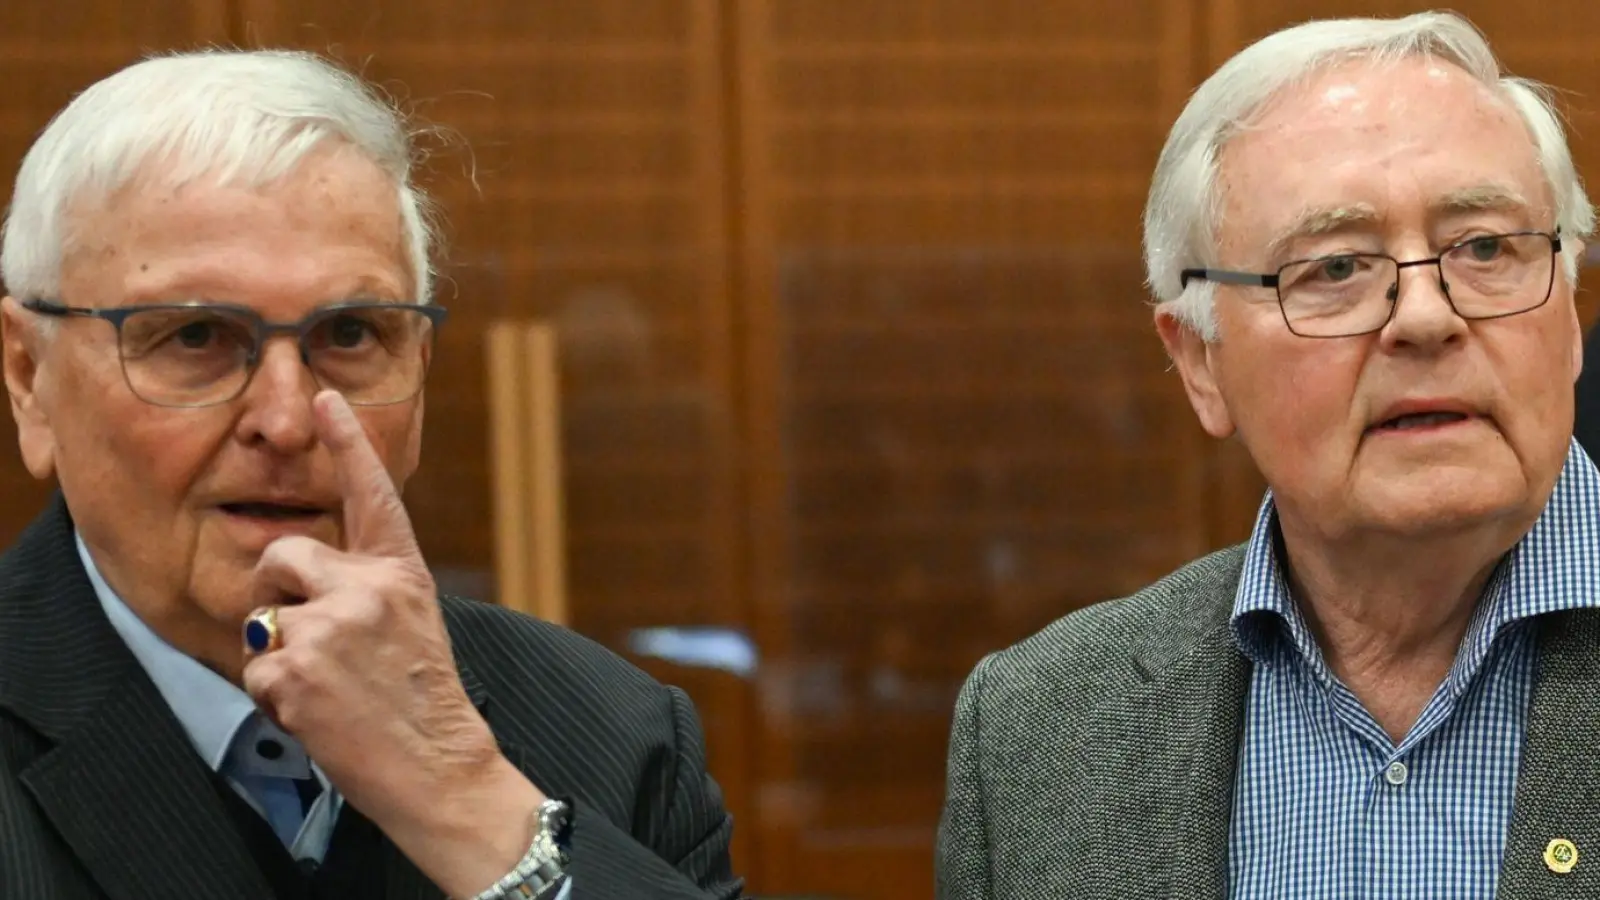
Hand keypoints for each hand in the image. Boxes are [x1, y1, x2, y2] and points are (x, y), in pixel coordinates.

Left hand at [241, 390, 543, 895]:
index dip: (348, 442)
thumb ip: (366, 590)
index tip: (326, 397)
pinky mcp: (295, 664)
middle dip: (277, 589)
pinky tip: (317, 713)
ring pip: (266, 618)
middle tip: (300, 634)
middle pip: (284, 553)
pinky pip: (257, 668)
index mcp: (402, 572)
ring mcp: (330, 623)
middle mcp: (367, 585)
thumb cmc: (423, 701)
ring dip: (281, 656)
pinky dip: (276, 696)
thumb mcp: (412, 626)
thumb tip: (300, 580)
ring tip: (327, 689)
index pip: (372, 493)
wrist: (438, 765)